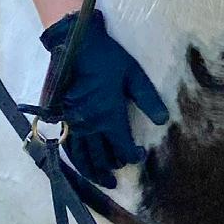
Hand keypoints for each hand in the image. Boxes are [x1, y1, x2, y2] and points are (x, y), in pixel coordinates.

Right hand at [39, 10, 168, 186]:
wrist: (73, 43)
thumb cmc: (106, 58)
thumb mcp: (133, 74)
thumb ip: (148, 99)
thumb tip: (163, 121)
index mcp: (109, 116)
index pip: (123, 148)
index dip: (133, 156)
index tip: (140, 154)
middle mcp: (89, 125)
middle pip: (102, 158)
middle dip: (113, 169)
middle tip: (119, 176)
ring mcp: (72, 123)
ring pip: (82, 158)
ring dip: (93, 172)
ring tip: (102, 180)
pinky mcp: (60, 118)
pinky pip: (67, 147)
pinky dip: (75, 160)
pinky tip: (81, 165)